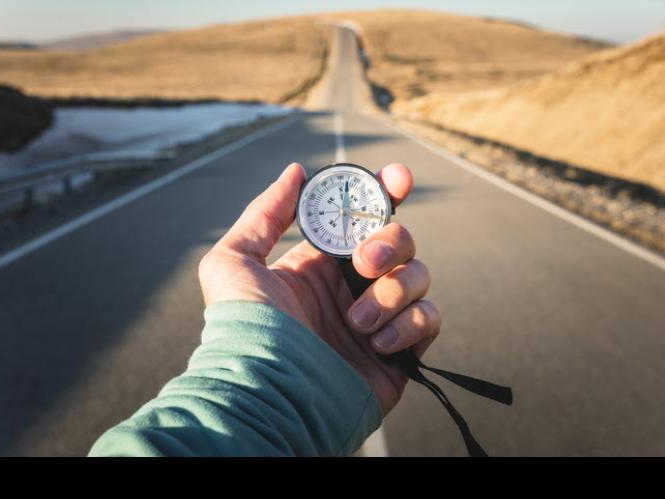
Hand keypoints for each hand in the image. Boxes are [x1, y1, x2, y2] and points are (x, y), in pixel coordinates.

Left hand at [198, 162, 440, 414]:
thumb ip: (265, 213)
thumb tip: (297, 173)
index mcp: (322, 263)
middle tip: (363, 264)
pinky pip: (430, 319)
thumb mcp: (234, 261)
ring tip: (356, 322)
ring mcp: (380, 319)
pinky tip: (376, 343)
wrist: (267, 392)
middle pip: (401, 241)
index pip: (364, 218)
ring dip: (391, 292)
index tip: (397, 178)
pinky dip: (409, 324)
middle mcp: (353, 287)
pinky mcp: (400, 352)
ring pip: (419, 276)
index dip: (386, 192)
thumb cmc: (243, 329)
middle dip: (390, 243)